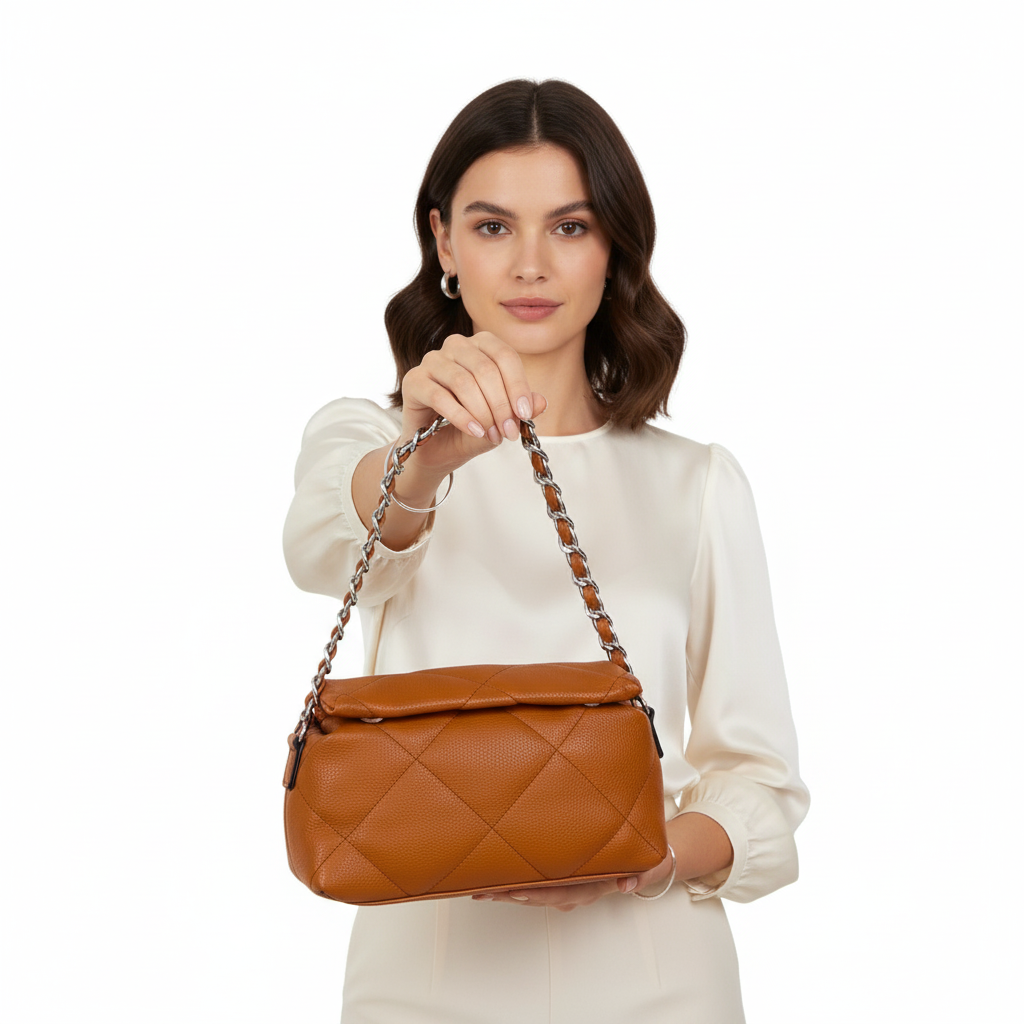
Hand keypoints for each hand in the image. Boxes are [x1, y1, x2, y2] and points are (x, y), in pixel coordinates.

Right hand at [399, 331, 546, 474]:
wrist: (436, 451)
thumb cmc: (469, 429)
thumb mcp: (500, 421)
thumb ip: (519, 410)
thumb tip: (541, 401)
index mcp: (480, 346)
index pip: (505, 356)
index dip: (518, 385)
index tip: (526, 414)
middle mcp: (455, 346)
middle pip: (485, 369)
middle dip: (501, 405)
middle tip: (508, 432)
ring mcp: (432, 361)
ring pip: (464, 381)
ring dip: (482, 413)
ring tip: (492, 435)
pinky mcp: (413, 381)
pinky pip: (440, 396)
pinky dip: (461, 417)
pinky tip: (474, 431)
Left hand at [469, 849, 674, 911]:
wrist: (646, 863)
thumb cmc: (641, 863)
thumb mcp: (646, 867)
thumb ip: (639, 875)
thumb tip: (626, 886)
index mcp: (590, 889)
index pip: (558, 894)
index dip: (534, 894)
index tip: (513, 893)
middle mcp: (574, 892)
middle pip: (537, 896)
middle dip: (508, 895)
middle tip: (481, 891)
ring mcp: (566, 887)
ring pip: (532, 892)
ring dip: (507, 891)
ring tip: (480, 887)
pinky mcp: (562, 877)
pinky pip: (536, 882)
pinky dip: (515, 882)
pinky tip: (496, 878)